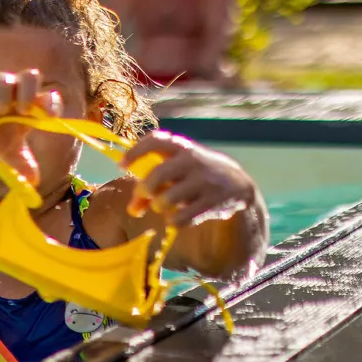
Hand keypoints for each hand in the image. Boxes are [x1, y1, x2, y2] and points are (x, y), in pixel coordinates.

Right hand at [0, 69, 62, 183]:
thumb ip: (21, 163)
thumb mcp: (8, 152)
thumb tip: (34, 181)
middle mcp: (17, 90)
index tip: (51, 117)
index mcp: (31, 104)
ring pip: (8, 80)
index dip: (53, 103)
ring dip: (5, 100)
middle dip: (29, 93)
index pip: (49, 96)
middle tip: (23, 112)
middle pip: (31, 75)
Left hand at [122, 130, 254, 224]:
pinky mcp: (213, 202)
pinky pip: (182, 218)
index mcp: (182, 147)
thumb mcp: (178, 171)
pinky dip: (174, 222)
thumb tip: (132, 209)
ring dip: (159, 207)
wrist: (239, 185)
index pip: (156, 140)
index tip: (122, 166)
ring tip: (163, 206)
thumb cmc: (196, 175)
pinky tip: (176, 219)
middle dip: (144, 190)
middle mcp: (193, 161)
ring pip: (166, 200)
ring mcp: (204, 181)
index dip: (135, 152)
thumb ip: (153, 183)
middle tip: (144, 196)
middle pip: (156, 175)